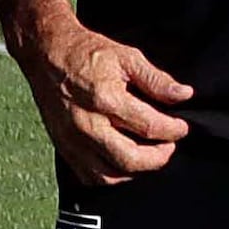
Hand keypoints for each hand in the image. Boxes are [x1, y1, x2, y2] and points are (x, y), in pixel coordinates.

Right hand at [19, 20, 194, 184]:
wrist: (45, 52)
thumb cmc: (85, 53)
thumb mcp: (126, 57)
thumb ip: (156, 80)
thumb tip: (183, 95)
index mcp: (106, 99)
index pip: (150, 127)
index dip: (174, 130)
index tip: (181, 127)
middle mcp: (87, 124)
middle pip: (131, 159)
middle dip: (158, 157)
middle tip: (168, 146)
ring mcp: (72, 138)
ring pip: (109, 175)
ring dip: (134, 170)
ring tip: (145, 155)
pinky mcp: (62, 145)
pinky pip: (88, 175)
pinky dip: (109, 175)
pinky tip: (120, 161)